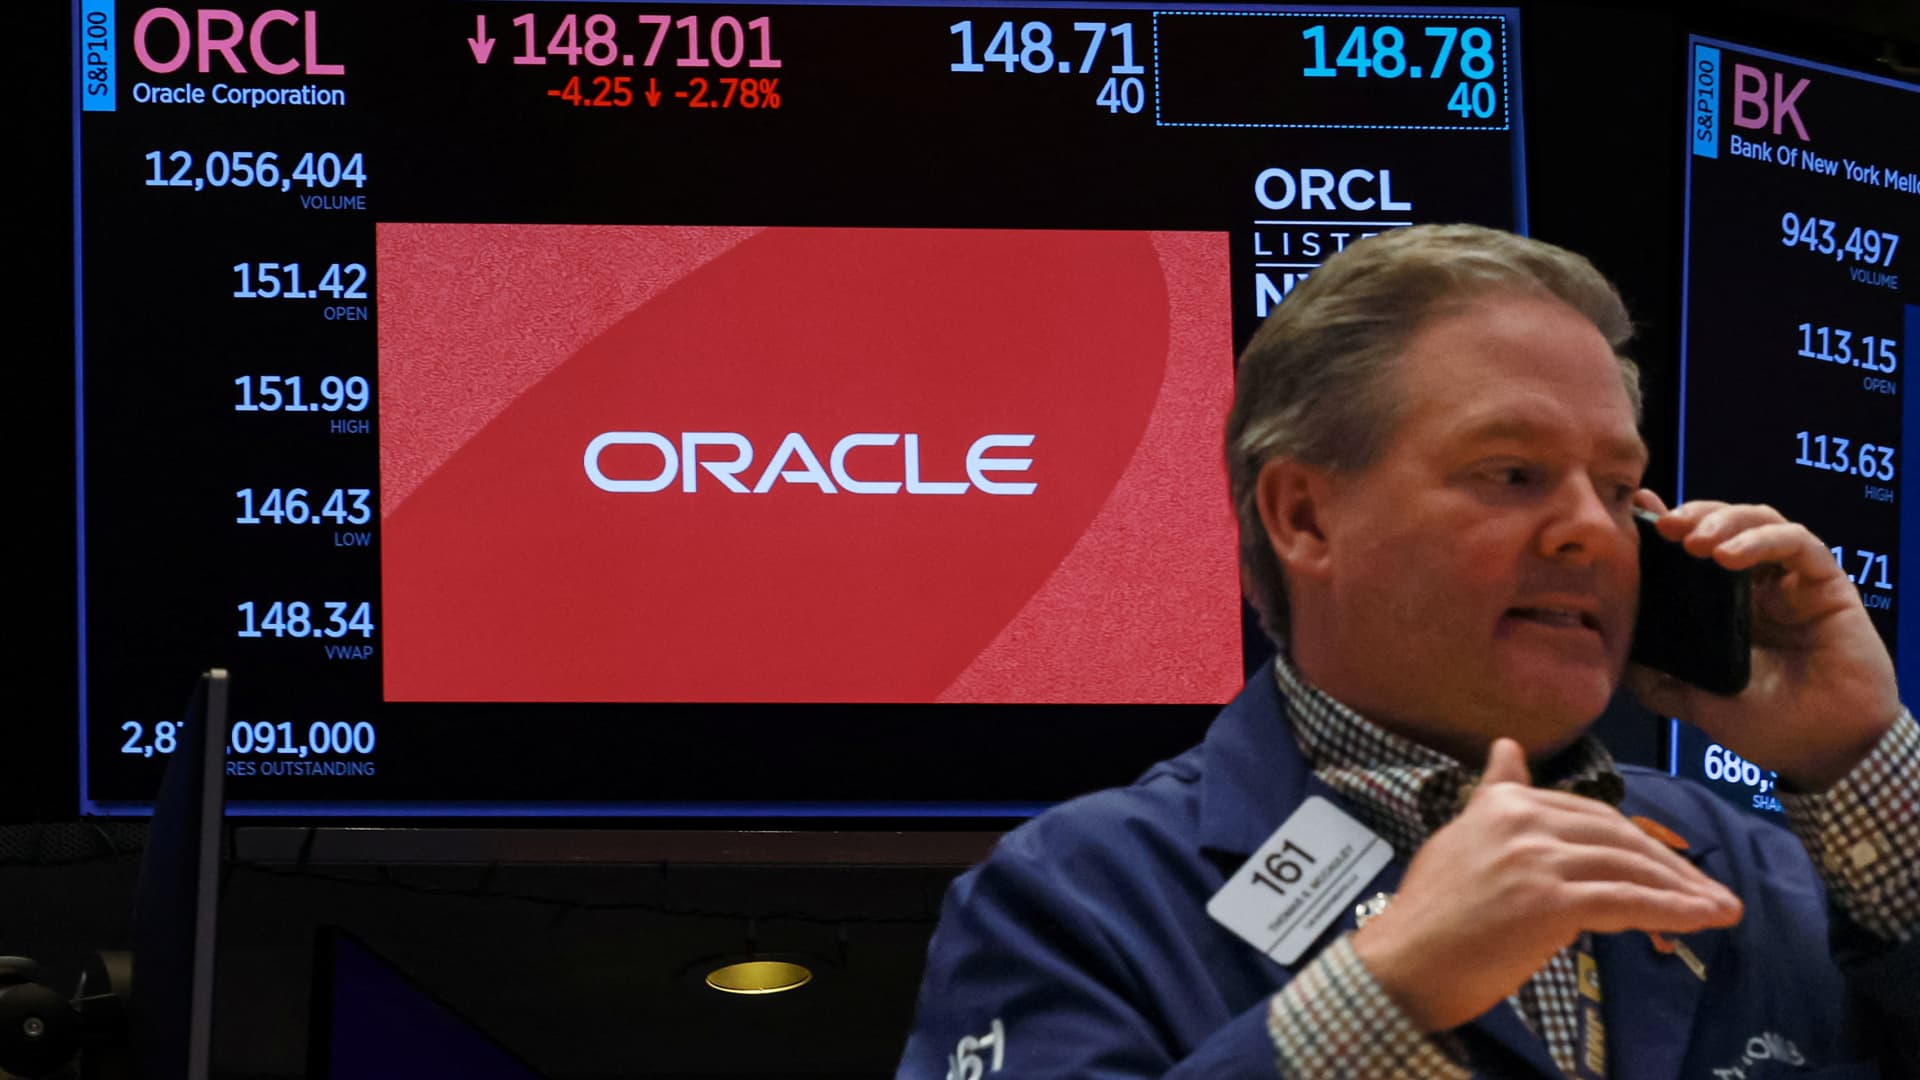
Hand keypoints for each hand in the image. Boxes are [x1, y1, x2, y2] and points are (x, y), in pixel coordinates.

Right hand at [1349, 739, 1742, 1032]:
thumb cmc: (1430, 912)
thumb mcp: (1460, 837)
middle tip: (1706, 890)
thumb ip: (1494, 796)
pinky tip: (1702, 920)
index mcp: (1502, 802)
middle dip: (1669, 864)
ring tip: (1719, 908)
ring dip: (1682, 890)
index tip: (1670, 864)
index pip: (1589, 813)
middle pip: (1617, 836)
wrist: (1404, 961)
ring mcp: (1537, 860)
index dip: (1636, 839)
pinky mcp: (1550, 902)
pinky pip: (1626, 903)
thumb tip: (1508, 746)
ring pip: (1628, 868)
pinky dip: (1671, 912)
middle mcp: (1522, 821)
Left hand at [1628, 494, 1899, 789]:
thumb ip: (1656, 679)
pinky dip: (1761, 539)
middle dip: (1692, 515)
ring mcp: (1791, 582)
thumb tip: (1614, 653)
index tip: (1635, 511)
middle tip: (1664, 526)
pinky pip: (1798, 544)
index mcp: (1722, 606)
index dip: (1666, 525)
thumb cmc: (1767, 726)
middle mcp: (1757, 585)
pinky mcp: (1826, 584)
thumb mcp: (1694, 702)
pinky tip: (1729, 556)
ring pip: (1759, 521)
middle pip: (1724, 524)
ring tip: (1693, 540)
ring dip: (1723, 520)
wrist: (1826, 752)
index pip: (1692, 550)